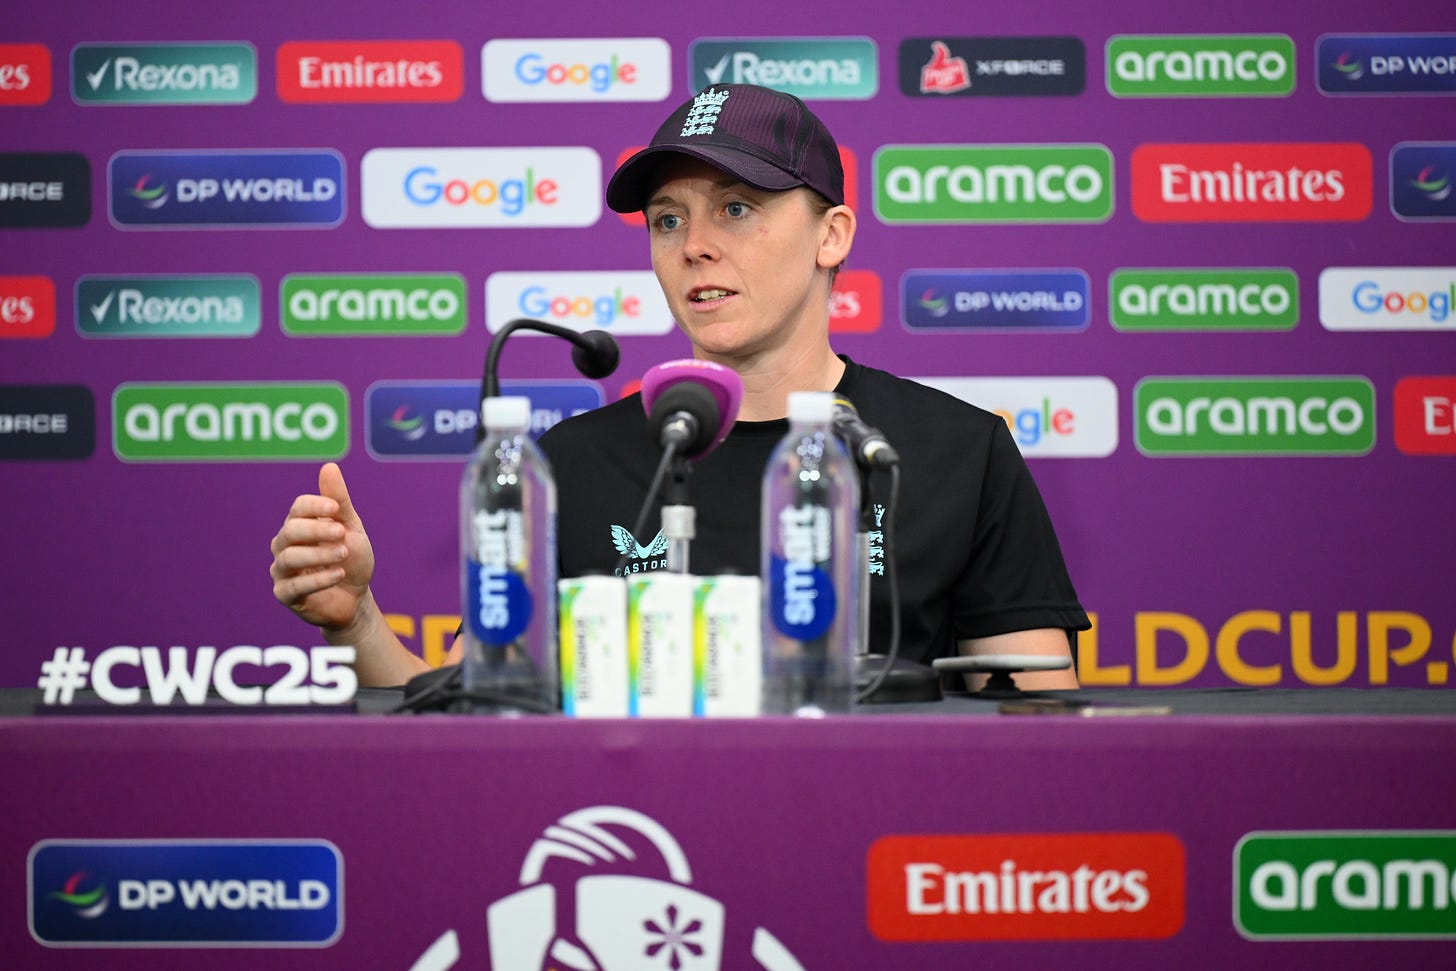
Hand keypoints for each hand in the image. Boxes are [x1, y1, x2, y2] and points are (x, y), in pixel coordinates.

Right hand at [269, 462, 375, 631]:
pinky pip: (294, 587)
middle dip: (317, 530)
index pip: (298, 508)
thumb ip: (339, 501)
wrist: (356, 597)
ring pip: (289, 558)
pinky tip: (338, 574)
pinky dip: (318, 579)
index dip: (315, 505)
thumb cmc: (351, 559)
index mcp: (299, 525)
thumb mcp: (351, 528)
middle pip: (291, 531)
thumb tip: (329, 466)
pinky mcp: (285, 595)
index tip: (336, 508)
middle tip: (342, 534)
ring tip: (344, 554)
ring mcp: (282, 571)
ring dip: (319, 554)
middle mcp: (284, 545)